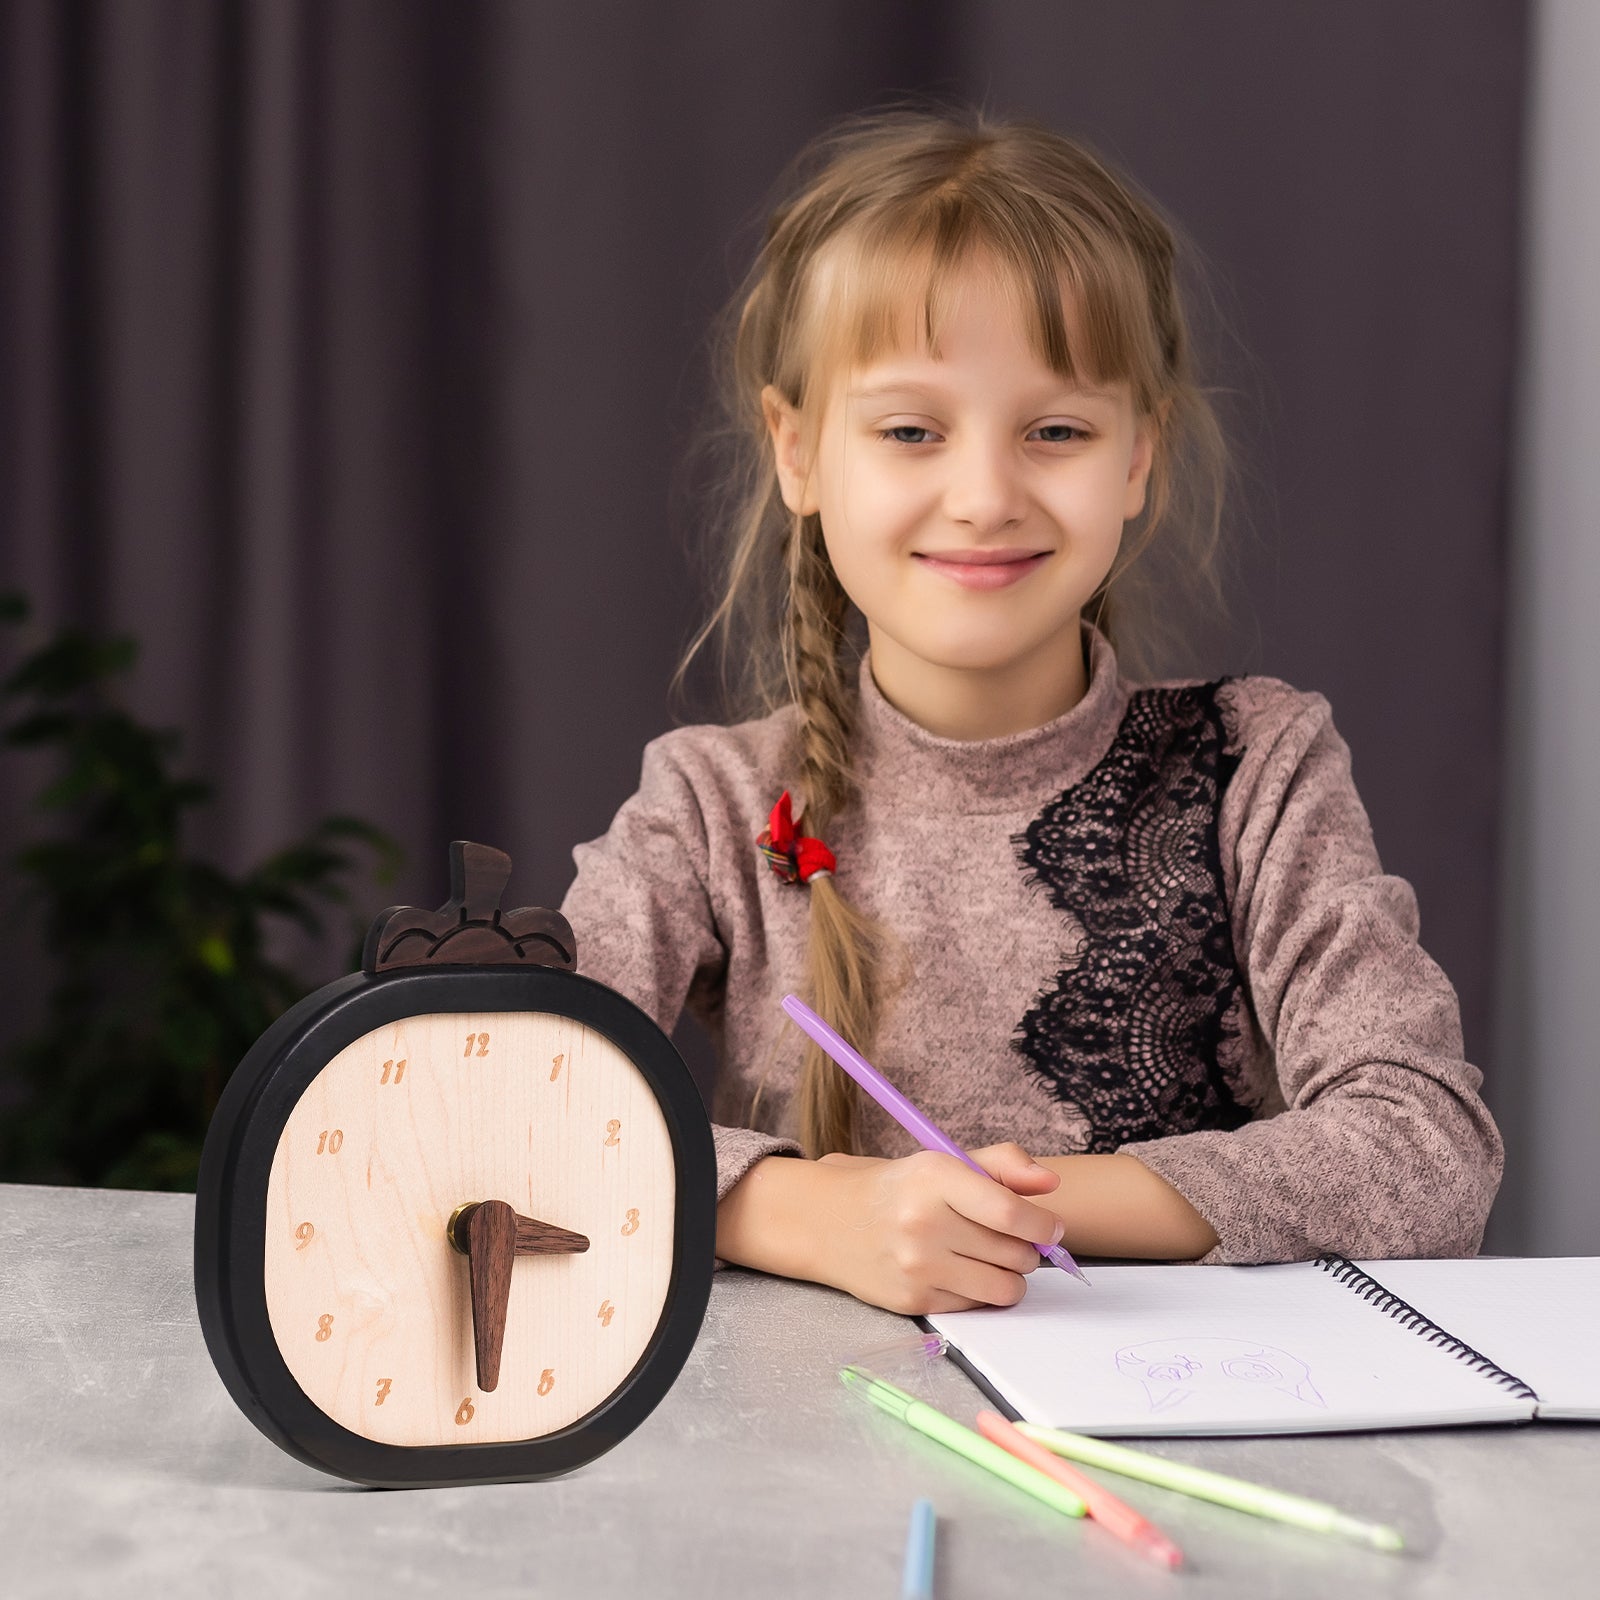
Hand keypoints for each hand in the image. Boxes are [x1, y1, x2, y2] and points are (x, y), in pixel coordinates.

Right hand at [811, 1142, 1065, 1314]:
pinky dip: (980, 1293)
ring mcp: (917, 1266)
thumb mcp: (944, 1161)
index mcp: (935, 1177)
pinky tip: (960, 1272)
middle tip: (1011, 1239)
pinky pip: (977, 1307)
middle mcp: (923, 1222)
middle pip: (1015, 1254)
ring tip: (992, 1259)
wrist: (831, 1221)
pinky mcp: (914, 1302)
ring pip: (1004, 1288)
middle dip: (1027, 1250)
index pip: (1010, 1213)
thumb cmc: (900, 1189)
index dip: (1043, 1225)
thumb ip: (1003, 1165)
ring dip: (1010, 1276)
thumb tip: (1050, 1183)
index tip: (1051, 1227)